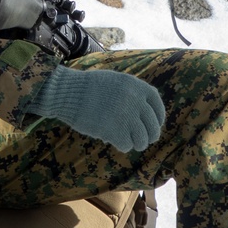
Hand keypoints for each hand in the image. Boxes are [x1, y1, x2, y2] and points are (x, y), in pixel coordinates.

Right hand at [28, 65, 165, 151]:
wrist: (68, 92)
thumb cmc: (88, 87)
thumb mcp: (115, 81)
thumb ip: (132, 93)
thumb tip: (145, 113)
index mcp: (137, 86)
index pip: (157, 105)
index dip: (158, 117)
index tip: (155, 124)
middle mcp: (136, 101)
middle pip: (153, 126)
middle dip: (150, 136)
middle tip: (144, 140)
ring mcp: (127, 116)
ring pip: (142, 139)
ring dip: (137, 143)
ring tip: (130, 143)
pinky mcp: (115, 131)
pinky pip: (127, 145)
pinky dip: (122, 145)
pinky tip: (114, 141)